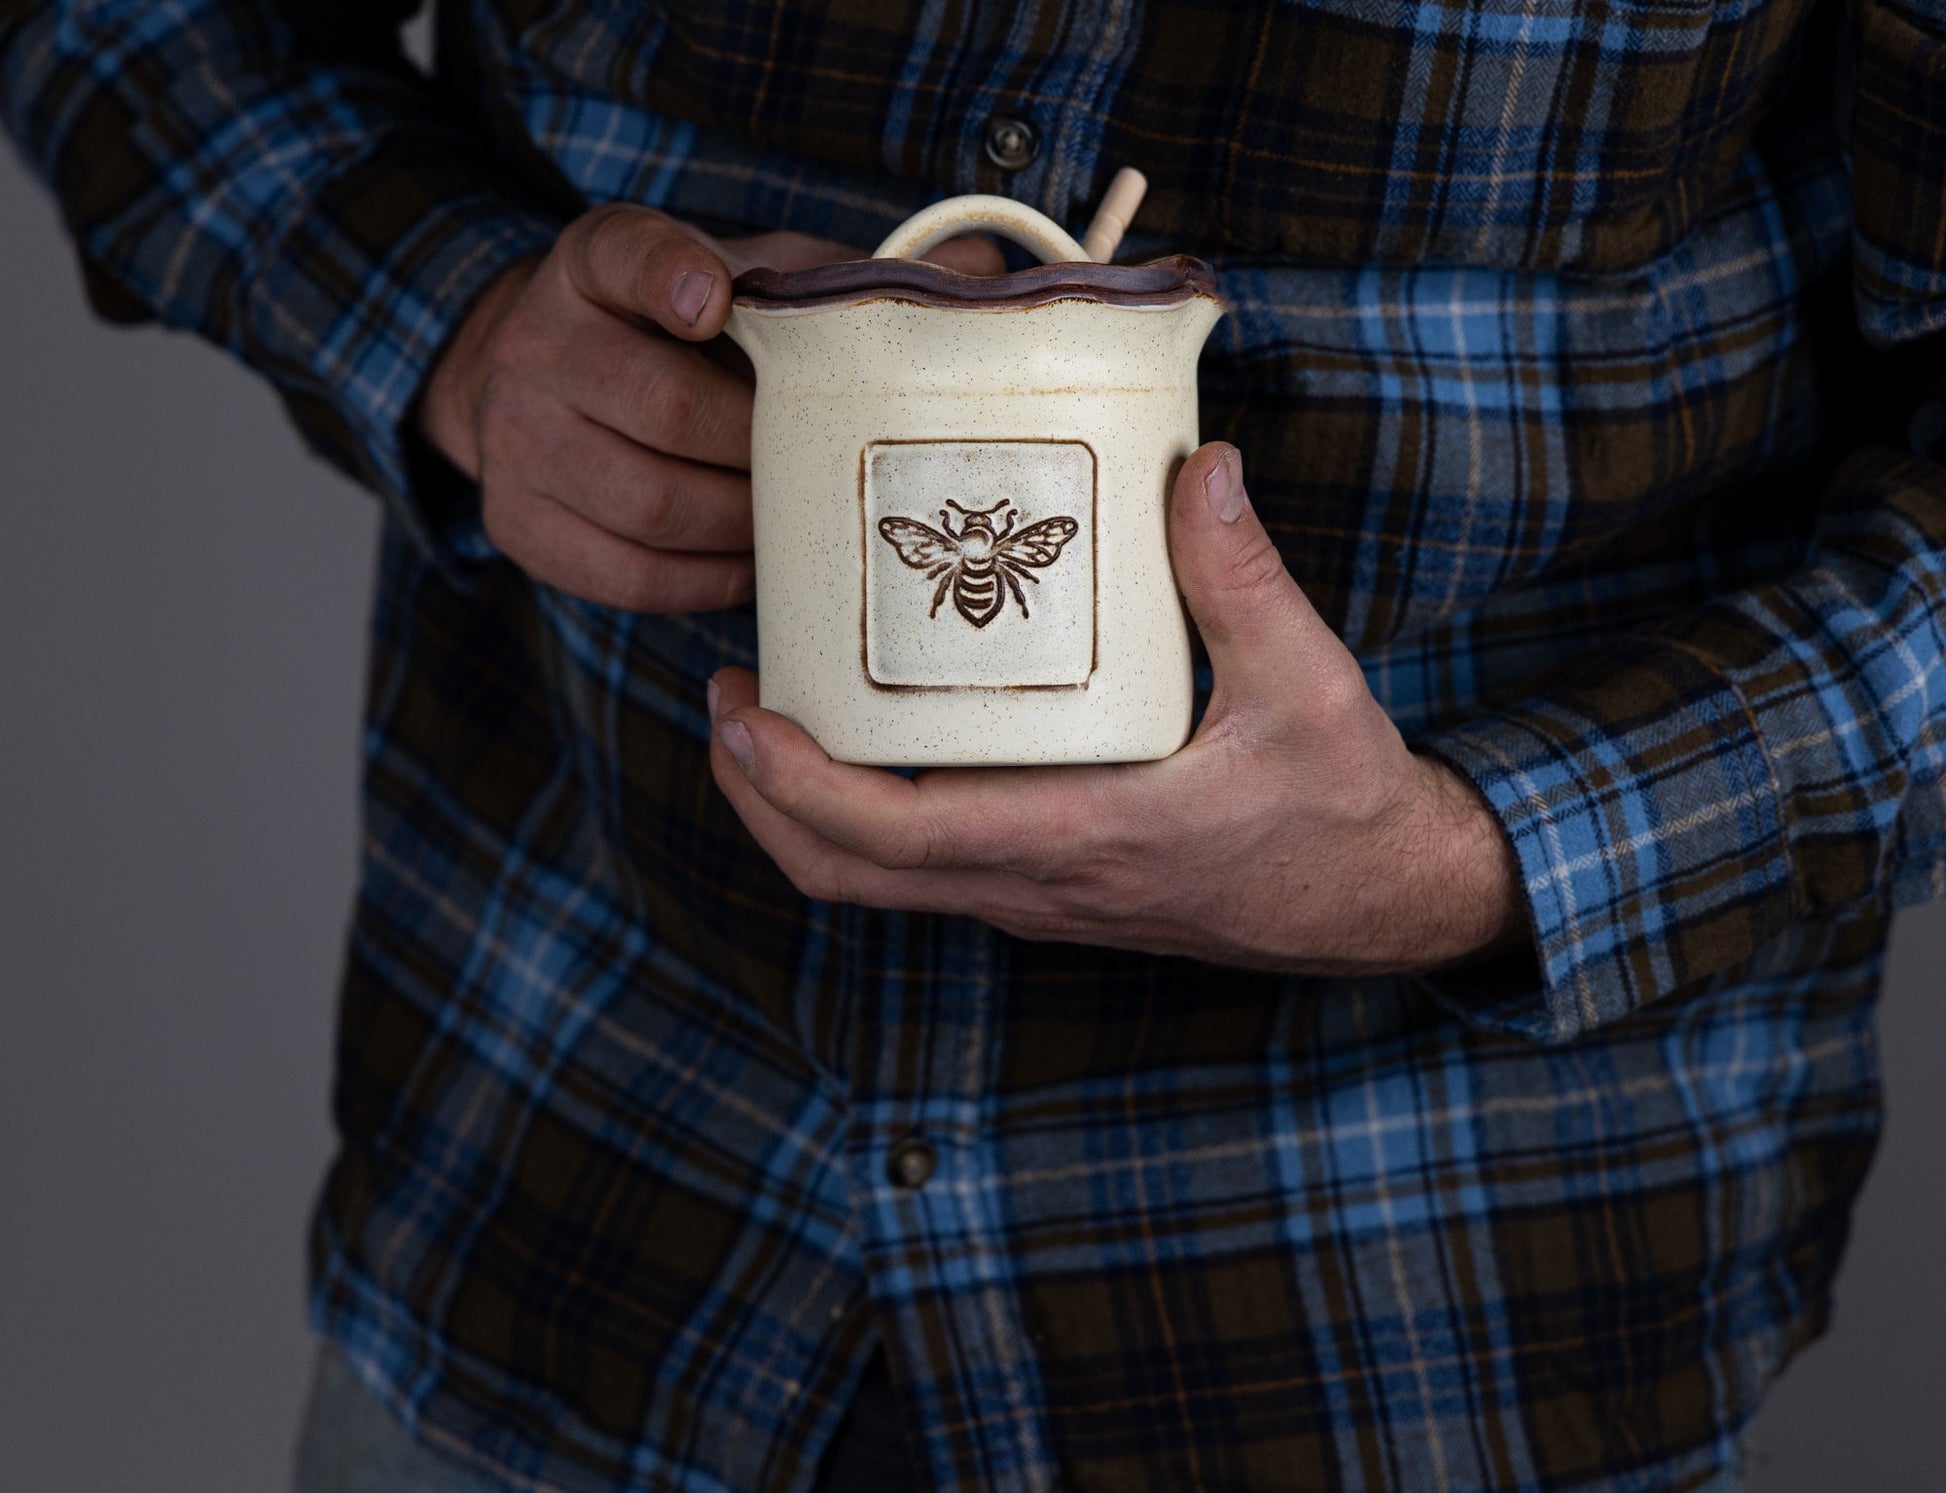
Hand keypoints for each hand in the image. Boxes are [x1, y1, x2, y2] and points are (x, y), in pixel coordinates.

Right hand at [418, 204, 1001, 610]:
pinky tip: (756, 566)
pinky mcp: (519, 525)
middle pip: (664, 408)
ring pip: (652, 505)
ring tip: (807, 523)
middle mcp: (538, 345)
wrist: (545, 386)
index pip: (625, 255)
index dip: (669, 275)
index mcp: (594, 263)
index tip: (713, 298)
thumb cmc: (683, 337)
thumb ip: (839, 278)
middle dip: (763, 446)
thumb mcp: (745, 280)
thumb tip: (990, 273)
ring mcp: (516, 440)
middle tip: (828, 464)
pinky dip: (708, 580)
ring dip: (747, 524)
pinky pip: (632, 575)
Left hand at [706, 444, 1524, 974]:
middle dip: (760, 796)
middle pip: (847, 874)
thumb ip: (1245, 577)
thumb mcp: (1309, 686)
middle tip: (728, 697)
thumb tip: (1200, 468)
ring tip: (771, 709)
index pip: (899, 837)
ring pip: (875, 880)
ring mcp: (1033, 893)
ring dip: (800, 809)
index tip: (742, 716)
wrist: (1376, 901)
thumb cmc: (1340, 804)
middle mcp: (1036, 882)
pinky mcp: (1043, 883)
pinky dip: (861, 813)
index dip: (798, 786)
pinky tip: (873, 729)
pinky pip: (921, 865)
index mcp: (1085, 837)